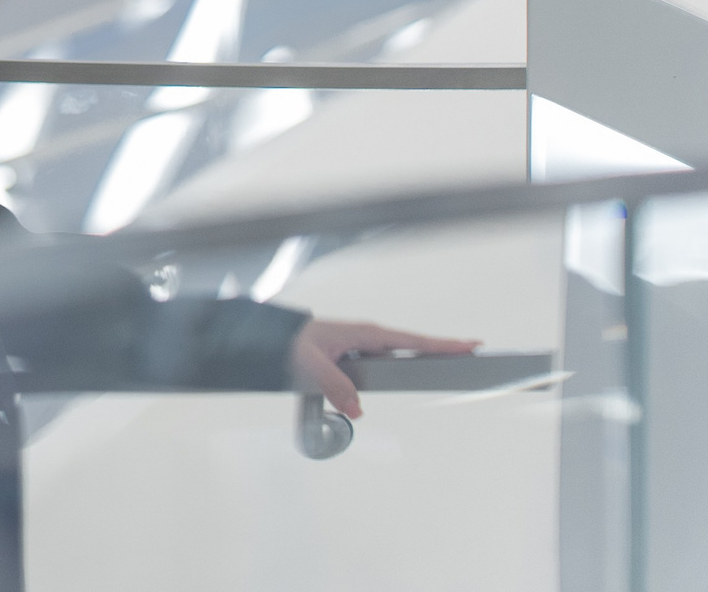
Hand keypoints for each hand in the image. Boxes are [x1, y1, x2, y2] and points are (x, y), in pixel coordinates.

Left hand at [291, 318, 478, 418]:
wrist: (268, 337)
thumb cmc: (287, 343)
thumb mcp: (309, 363)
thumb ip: (333, 385)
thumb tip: (356, 409)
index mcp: (364, 333)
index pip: (411, 340)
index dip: (441, 345)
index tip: (470, 345)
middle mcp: (369, 337)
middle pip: (414, 345)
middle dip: (443, 348)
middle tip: (474, 352)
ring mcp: (364, 346)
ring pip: (402, 355)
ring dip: (426, 356)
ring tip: (454, 361)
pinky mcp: (357, 356)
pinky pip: (387, 363)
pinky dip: (404, 364)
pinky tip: (415, 369)